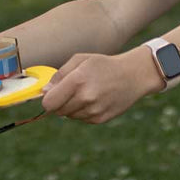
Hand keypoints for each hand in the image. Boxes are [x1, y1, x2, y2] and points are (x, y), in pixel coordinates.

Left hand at [40, 49, 159, 123]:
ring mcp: (94, 110)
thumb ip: (59, 75)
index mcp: (78, 80)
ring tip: (88, 93)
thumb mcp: (81, 60)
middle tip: (73, 91)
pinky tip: (96, 100)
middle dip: (60, 102)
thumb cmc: (104, 65)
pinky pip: (82, 119)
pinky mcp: (100, 119)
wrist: (134, 75)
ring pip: (69, 115)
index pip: (49, 102)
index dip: (48, 99)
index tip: (52, 94)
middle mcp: (86, 98)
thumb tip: (45, 92)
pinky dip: (84, 111)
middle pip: (57, 111)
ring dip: (72, 107)